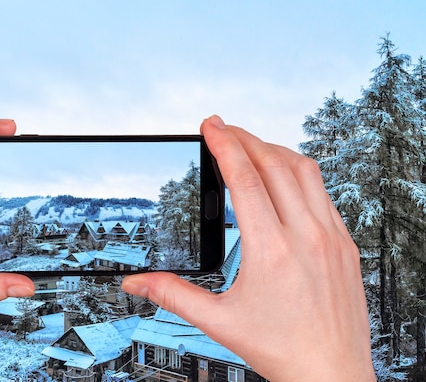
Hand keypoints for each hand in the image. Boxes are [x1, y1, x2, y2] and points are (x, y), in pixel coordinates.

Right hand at [122, 116, 375, 380]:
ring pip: (304, 171)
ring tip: (251, 145)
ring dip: (274, 150)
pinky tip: (285, 177)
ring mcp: (331, 237)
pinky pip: (324, 191)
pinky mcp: (345, 244)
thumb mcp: (219, 322)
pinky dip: (299, 172)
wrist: (331, 374)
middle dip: (244, 138)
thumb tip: (137, 283)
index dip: (223, 145)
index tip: (211, 126)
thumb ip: (173, 296)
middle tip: (223, 128)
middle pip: (273, 164)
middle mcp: (306, 237)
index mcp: (271, 251)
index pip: (244, 179)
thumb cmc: (283, 350)